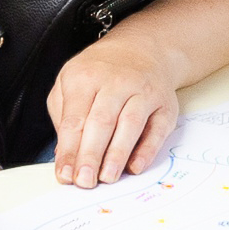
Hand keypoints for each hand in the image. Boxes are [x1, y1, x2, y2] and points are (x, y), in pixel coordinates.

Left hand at [48, 38, 180, 188]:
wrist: (142, 47)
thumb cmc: (100, 72)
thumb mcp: (69, 82)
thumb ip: (63, 117)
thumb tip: (65, 155)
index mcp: (86, 77)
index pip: (75, 119)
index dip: (69, 150)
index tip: (65, 175)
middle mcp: (117, 81)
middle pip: (102, 122)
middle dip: (91, 155)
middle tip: (84, 182)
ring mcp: (144, 90)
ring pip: (131, 124)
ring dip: (118, 154)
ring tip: (107, 178)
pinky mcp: (165, 102)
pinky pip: (158, 128)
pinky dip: (148, 149)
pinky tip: (136, 166)